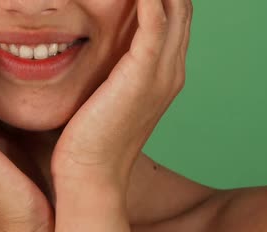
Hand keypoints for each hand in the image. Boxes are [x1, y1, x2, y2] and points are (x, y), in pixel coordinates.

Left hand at [52, 0, 191, 193]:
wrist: (88, 180)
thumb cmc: (86, 144)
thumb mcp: (102, 100)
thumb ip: (108, 73)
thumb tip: (92, 55)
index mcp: (160, 77)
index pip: (170, 20)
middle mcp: (169, 71)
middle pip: (180, 7)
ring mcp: (160, 74)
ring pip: (172, 7)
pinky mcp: (141, 75)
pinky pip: (153, 20)